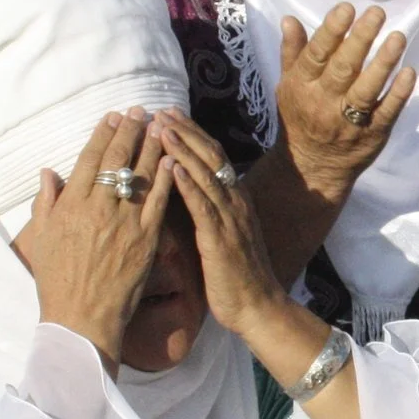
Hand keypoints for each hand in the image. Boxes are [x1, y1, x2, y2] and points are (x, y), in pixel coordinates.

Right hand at [21, 111, 174, 367]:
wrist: (82, 319)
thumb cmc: (58, 282)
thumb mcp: (42, 239)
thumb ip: (45, 202)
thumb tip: (49, 172)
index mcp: (69, 206)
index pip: (88, 160)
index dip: (102, 135)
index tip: (112, 117)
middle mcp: (97, 208)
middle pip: (116, 160)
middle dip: (129, 131)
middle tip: (140, 112)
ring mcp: (123, 223)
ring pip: (140, 175)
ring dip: (151, 147)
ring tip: (160, 126)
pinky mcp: (146, 239)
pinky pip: (160, 202)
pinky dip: (167, 179)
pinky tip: (173, 160)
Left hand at [158, 111, 284, 337]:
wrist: (258, 308)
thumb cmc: (236, 277)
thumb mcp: (223, 236)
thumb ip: (209, 212)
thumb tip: (187, 192)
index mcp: (234, 201)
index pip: (213, 157)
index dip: (192, 134)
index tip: (169, 115)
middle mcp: (235, 203)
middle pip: (209, 158)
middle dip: (184, 132)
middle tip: (160, 111)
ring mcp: (230, 220)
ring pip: (205, 175)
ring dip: (182, 150)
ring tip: (161, 128)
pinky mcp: (220, 239)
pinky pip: (203, 207)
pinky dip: (187, 185)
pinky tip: (172, 168)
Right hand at [277, 3, 418, 198]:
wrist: (312, 165)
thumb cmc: (300, 116)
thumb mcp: (288, 84)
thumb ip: (292, 52)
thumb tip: (290, 18)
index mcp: (302, 85)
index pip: (317, 54)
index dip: (332, 30)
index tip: (347, 8)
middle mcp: (324, 102)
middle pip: (344, 68)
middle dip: (361, 39)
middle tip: (378, 13)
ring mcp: (349, 120)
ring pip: (367, 89)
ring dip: (384, 62)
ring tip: (398, 37)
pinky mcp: (373, 134)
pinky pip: (387, 111)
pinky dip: (399, 93)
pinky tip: (409, 72)